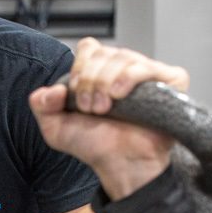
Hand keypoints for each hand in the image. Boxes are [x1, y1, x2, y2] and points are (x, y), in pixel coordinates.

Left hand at [29, 38, 189, 198]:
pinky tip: (120, 94)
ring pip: (124, 56)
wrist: (119, 164)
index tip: (75, 93)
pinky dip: (131, 76)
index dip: (79, 67)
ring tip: (105, 108)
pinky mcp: (169, 82)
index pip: (89, 48)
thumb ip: (42, 106)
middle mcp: (124, 68)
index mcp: (100, 72)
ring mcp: (147, 74)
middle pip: (104, 51)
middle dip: (90, 79)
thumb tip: (47, 91)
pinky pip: (150, 67)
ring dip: (106, 81)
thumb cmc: (94, 146)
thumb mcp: (56, 129)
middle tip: (90, 108)